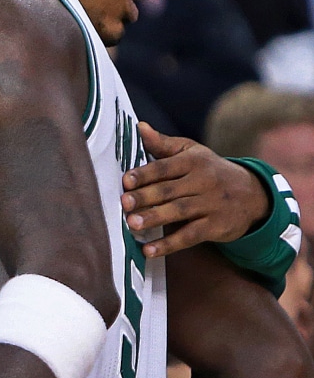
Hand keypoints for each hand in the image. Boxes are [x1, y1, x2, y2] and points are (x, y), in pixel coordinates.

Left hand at [122, 123, 269, 257]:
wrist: (253, 195)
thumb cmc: (210, 171)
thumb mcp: (192, 153)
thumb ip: (163, 144)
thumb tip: (139, 127)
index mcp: (193, 161)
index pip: (165, 167)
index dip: (145, 174)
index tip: (125, 181)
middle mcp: (203, 181)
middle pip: (169, 190)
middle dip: (145, 197)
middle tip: (123, 204)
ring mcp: (211, 204)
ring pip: (179, 211)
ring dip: (154, 218)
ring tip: (132, 224)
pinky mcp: (216, 226)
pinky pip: (190, 236)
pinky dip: (169, 244)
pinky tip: (149, 250)